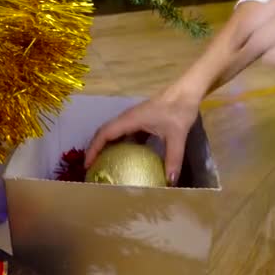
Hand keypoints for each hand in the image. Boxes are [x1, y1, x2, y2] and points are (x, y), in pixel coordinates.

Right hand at [85, 87, 199, 184]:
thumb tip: (169, 182)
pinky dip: (120, 145)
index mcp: (130, 120)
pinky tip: (126, 157)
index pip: (105, 134)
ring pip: (114, 132)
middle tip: (92, 168)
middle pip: (104, 133)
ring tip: (104, 164)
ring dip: (106, 146)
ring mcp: (134, 118)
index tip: (87, 164)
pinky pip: (125, 134)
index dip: (93, 149)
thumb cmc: (179, 110)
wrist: (187, 92)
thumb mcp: (177, 136)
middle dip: (95, 149)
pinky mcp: (141, 120)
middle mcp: (127, 118)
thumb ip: (173, 159)